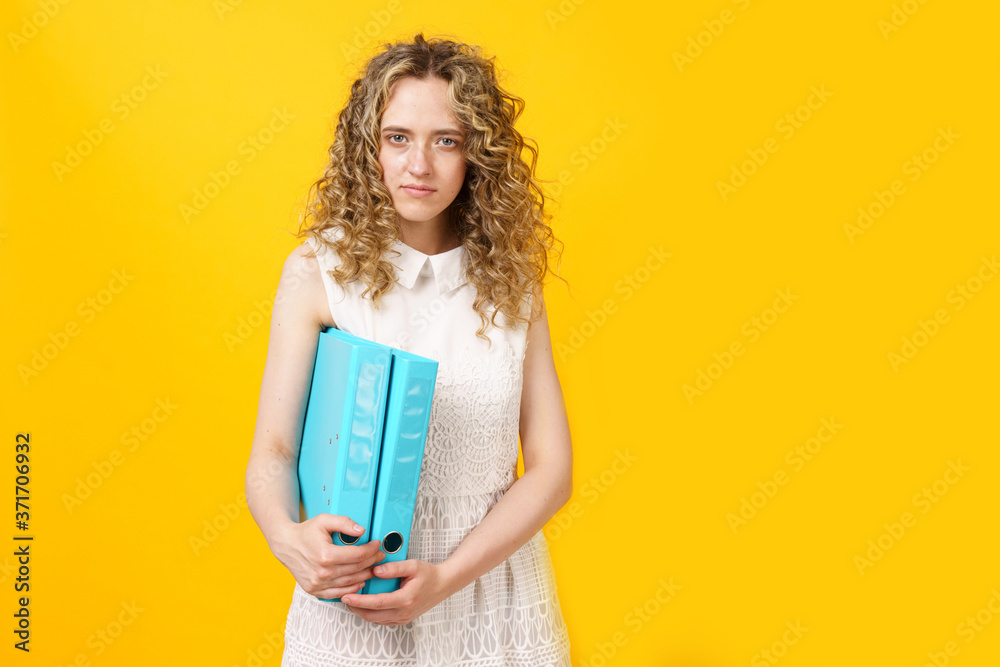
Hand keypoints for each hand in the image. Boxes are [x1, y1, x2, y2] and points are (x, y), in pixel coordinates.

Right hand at [270, 513, 385, 598]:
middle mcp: (322, 572)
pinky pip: (339, 593)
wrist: (286, 545)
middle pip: (356, 569)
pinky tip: (360, 581)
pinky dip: (352, 588)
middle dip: (372, 561)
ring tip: (373, 567)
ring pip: (350, 582)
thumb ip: (344, 522)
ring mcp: (318, 584)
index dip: (372, 549)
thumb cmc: (305, 532)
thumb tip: (361, 530)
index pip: (358, 555)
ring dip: (365, 575)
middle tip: (380, 556)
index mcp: (325, 555)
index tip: (377, 544)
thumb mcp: (324, 520)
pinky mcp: (315, 590)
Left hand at [341, 559, 453, 624]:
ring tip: (352, 599)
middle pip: (372, 615)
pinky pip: (382, 620)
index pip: (376, 603)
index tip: (347, 596)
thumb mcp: (413, 565)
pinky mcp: (402, 619)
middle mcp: (404, 612)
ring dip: (362, 611)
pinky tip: (366, 604)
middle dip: (355, 608)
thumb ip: (394, 568)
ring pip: (376, 620)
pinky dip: (371, 613)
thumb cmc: (429, 575)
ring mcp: (403, 618)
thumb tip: (375, 570)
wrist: (443, 585)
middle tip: (345, 597)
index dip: (359, 601)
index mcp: (405, 599)